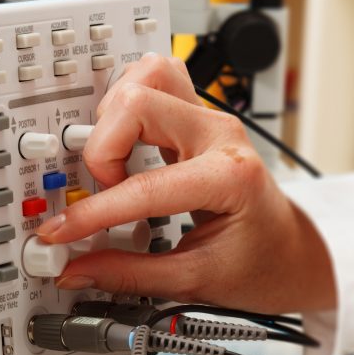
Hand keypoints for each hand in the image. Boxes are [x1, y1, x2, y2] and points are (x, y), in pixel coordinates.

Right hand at [36, 53, 335, 313]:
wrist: (291, 251)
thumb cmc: (259, 264)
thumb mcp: (194, 280)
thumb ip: (128, 274)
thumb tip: (77, 269)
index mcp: (229, 178)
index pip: (143, 188)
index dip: (92, 213)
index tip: (62, 232)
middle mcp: (219, 135)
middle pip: (139, 101)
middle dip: (102, 147)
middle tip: (99, 188)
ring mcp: (208, 118)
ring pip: (149, 74)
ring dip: (115, 113)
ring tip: (110, 158)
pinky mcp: (196, 115)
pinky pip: (157, 79)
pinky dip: (128, 100)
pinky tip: (121, 137)